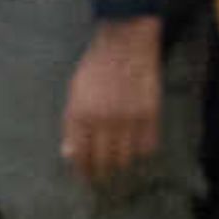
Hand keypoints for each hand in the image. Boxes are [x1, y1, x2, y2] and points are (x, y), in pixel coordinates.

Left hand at [62, 18, 164, 184]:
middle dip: (100, 173)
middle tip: (102, 177)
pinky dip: (142, 152)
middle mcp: (103, 119)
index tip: (84, 176)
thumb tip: (68, 154)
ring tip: (118, 165)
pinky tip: (137, 150)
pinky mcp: (150, 112)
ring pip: (125, 158)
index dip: (82, 171)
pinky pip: (148, 145)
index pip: (80, 156)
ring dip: (121, 165)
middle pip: (102, 162)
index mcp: (81, 114)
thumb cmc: (97, 66)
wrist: (127, 42)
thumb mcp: (74, 93)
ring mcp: (128, 117)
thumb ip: (71, 125)